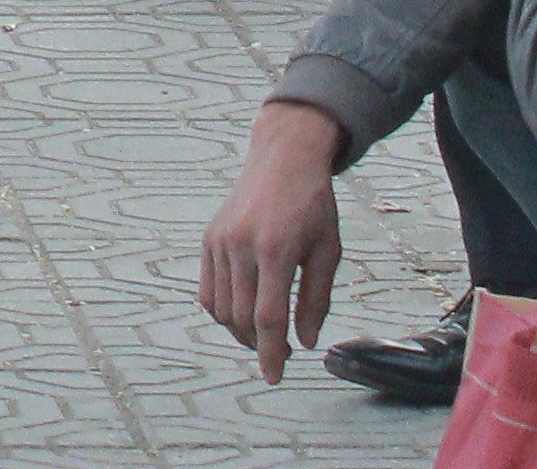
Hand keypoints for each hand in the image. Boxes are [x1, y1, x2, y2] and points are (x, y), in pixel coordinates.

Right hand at [199, 100, 347, 381]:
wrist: (283, 159)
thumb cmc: (313, 205)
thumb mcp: (328, 251)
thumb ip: (315, 299)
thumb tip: (305, 341)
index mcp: (275, 249)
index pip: (267, 317)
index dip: (271, 353)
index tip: (275, 377)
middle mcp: (240, 246)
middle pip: (240, 317)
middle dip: (259, 344)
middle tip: (281, 351)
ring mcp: (219, 241)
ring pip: (220, 307)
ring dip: (239, 330)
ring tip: (263, 332)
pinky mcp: (209, 238)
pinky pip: (208, 289)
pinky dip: (222, 309)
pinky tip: (243, 309)